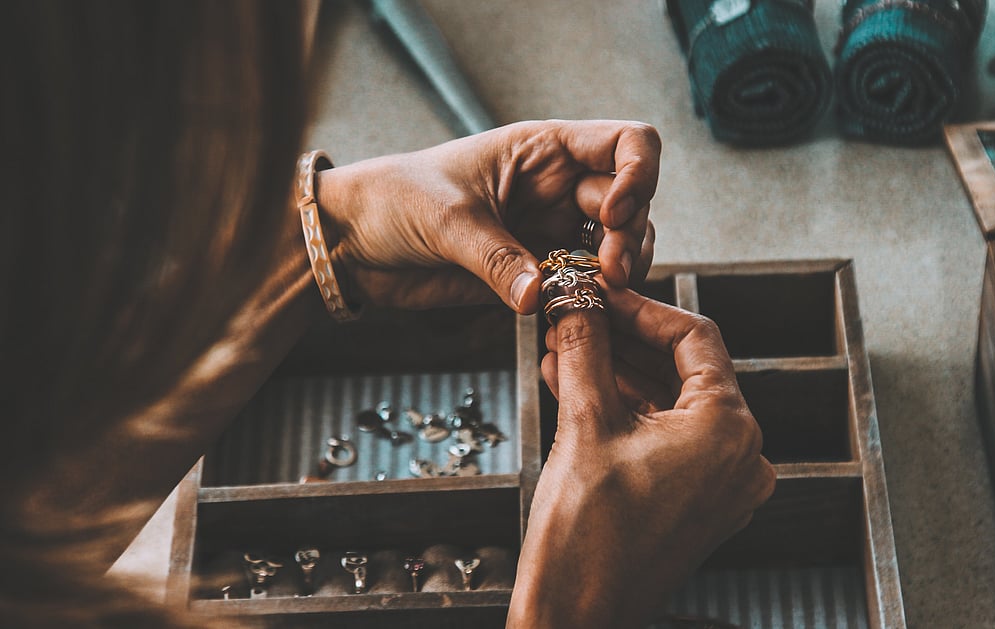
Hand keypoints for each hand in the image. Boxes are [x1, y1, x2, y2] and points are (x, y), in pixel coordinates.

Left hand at [314, 120, 659, 313]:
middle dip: (629, 237)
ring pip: (620, 247)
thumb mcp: (445, 219)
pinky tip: (581, 311)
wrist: (354, 244)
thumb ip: (495, 258)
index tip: (614, 213)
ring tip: (597, 293)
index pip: (627, 144)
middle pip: (634, 202)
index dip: (639, 175)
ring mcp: (554, 231)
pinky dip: (596, 300)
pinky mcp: (540, 274)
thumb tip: (538, 295)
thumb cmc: (392, 201)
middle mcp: (560, 187)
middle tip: (606, 273)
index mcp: (544, 150)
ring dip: (622, 270)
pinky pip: (587, 286)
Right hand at [508, 289, 775, 628]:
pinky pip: (668, 439)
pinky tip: (575, 387)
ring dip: (618, 375)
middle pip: (683, 371)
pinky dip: (627, 414)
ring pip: (671, 405)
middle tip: (575, 317)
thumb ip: (584, 349)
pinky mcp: (700, 504)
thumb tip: (576, 300)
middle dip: (622, 342)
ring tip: (562, 349)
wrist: (576, 620)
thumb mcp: (583, 425)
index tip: (599, 293)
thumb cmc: (585, 539)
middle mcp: (740, 457)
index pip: (694, 339)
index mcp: (728, 430)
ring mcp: (723, 485)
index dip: (641, 308)